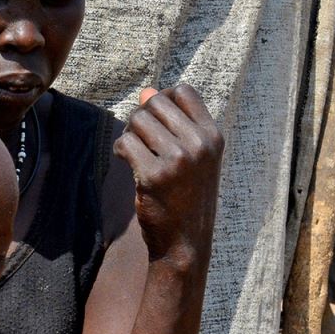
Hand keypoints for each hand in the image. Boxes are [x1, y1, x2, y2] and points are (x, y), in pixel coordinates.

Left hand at [114, 84, 223, 268]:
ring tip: (135, 151)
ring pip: (138, 120)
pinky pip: (125, 143)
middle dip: (141, 116)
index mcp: (213, 137)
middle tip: (140, 138)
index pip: (184, 91)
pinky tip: (127, 162)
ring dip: (129, 132)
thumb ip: (174, 123)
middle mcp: (200, 145)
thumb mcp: (192, 157)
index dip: (163, 98)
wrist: (185, 242)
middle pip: (156, 102)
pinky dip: (120, 150)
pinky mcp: (154, 176)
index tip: (156, 119)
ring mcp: (178, 160)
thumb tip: (147, 91)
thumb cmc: (187, 195)